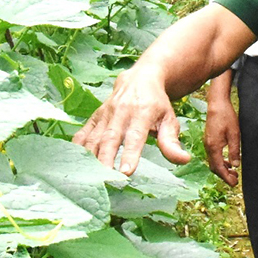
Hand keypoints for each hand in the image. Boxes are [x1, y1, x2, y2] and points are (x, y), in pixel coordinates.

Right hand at [74, 65, 193, 174]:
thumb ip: (172, 141)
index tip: (126, 173)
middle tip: (105, 179)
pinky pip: (83, 132)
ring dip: (90, 157)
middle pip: (110, 138)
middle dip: (106, 159)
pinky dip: (77, 147)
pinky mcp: (95, 116)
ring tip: (89, 177)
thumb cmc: (157, 105)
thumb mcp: (169, 119)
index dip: (130, 154)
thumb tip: (183, 160)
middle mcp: (121, 112)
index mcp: (142, 113)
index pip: (135, 136)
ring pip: (94, 137)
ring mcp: (105, 113)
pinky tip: (74, 162)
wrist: (140, 78)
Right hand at [204, 96, 241, 186]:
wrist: (217, 104)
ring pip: (214, 162)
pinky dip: (221, 161)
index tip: (234, 184)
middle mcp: (208, 147)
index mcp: (214, 147)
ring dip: (223, 169)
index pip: (219, 168)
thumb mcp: (235, 134)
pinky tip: (229, 162)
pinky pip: (213, 155)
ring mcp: (207, 143)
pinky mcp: (209, 140)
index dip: (226, 178)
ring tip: (234, 172)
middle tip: (236, 180)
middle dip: (224, 175)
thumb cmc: (226, 116)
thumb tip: (235, 166)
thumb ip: (234, 151)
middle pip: (214, 167)